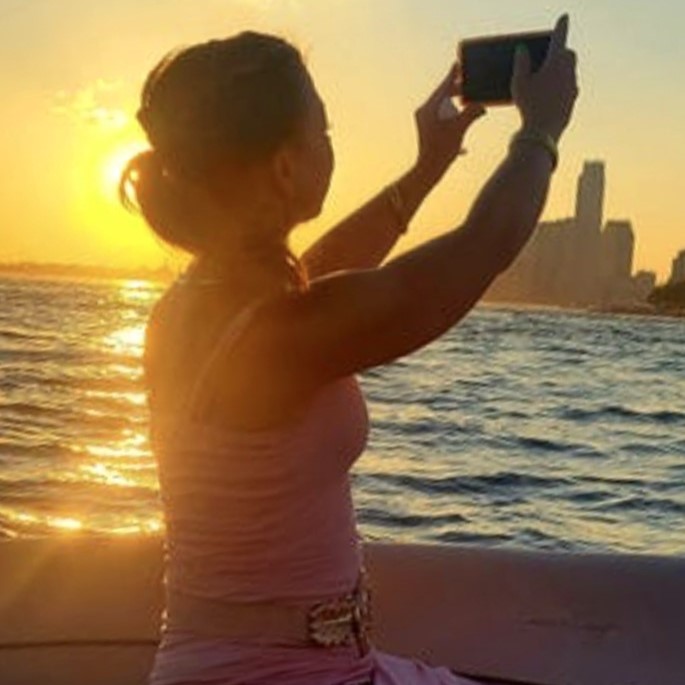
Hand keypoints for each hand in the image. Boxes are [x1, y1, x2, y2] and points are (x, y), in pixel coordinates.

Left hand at [414, 62, 486, 180]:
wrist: (429, 170)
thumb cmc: (443, 150)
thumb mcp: (460, 128)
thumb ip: (472, 112)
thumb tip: (481, 104)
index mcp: (430, 107)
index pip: (444, 86)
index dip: (454, 74)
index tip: (459, 63)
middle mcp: (424, 111)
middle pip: (443, 95)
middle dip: (457, 92)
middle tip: (470, 86)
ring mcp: (424, 121)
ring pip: (442, 107)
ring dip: (456, 106)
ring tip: (469, 104)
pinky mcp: (426, 130)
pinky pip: (441, 119)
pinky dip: (452, 119)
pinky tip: (463, 126)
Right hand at [512, 14, 578, 141]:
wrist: (543, 132)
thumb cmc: (529, 106)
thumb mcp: (519, 83)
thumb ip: (521, 63)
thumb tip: (523, 50)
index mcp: (556, 62)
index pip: (560, 37)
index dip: (561, 26)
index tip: (564, 17)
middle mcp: (568, 72)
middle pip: (569, 54)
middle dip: (562, 52)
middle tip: (551, 55)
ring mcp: (572, 87)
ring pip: (570, 72)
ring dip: (562, 71)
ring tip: (548, 78)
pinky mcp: (572, 101)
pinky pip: (569, 89)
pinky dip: (562, 87)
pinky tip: (551, 95)